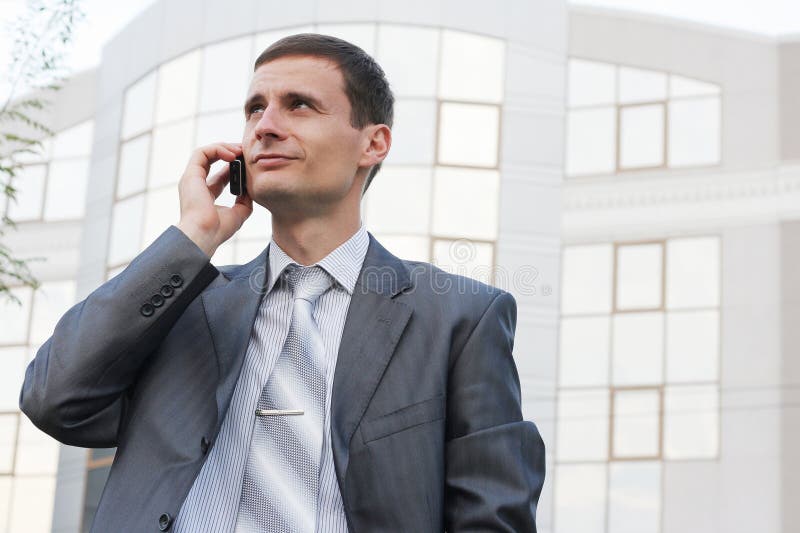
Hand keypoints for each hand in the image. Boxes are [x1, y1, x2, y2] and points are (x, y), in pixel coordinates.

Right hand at [176, 143, 252, 257]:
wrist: (204, 235)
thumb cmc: (218, 229)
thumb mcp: (239, 213)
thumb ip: (245, 200)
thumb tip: (251, 189)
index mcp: (206, 196)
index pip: (220, 176)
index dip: (235, 167)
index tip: (248, 164)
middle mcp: (196, 185)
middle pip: (212, 161)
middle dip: (230, 152)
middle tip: (246, 151)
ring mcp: (192, 179)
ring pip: (206, 153)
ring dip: (224, 148)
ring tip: (240, 150)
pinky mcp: (190, 174)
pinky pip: (202, 152)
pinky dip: (217, 149)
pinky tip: (232, 155)